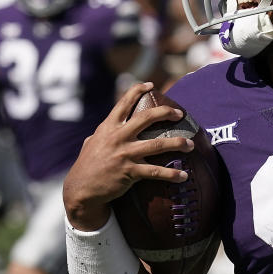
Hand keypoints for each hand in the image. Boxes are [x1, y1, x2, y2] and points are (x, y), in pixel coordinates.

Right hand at [62, 82, 194, 229]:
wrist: (81, 189)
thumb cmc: (88, 165)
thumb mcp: (92, 143)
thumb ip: (104, 133)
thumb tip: (112, 126)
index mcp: (108, 128)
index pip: (123, 103)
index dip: (137, 90)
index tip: (150, 84)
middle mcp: (118, 137)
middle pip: (147, 118)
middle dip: (167, 113)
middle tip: (180, 113)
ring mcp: (124, 154)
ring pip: (158, 144)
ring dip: (178, 143)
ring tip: (191, 144)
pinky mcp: (130, 171)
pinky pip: (156, 172)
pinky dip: (172, 174)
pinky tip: (183, 176)